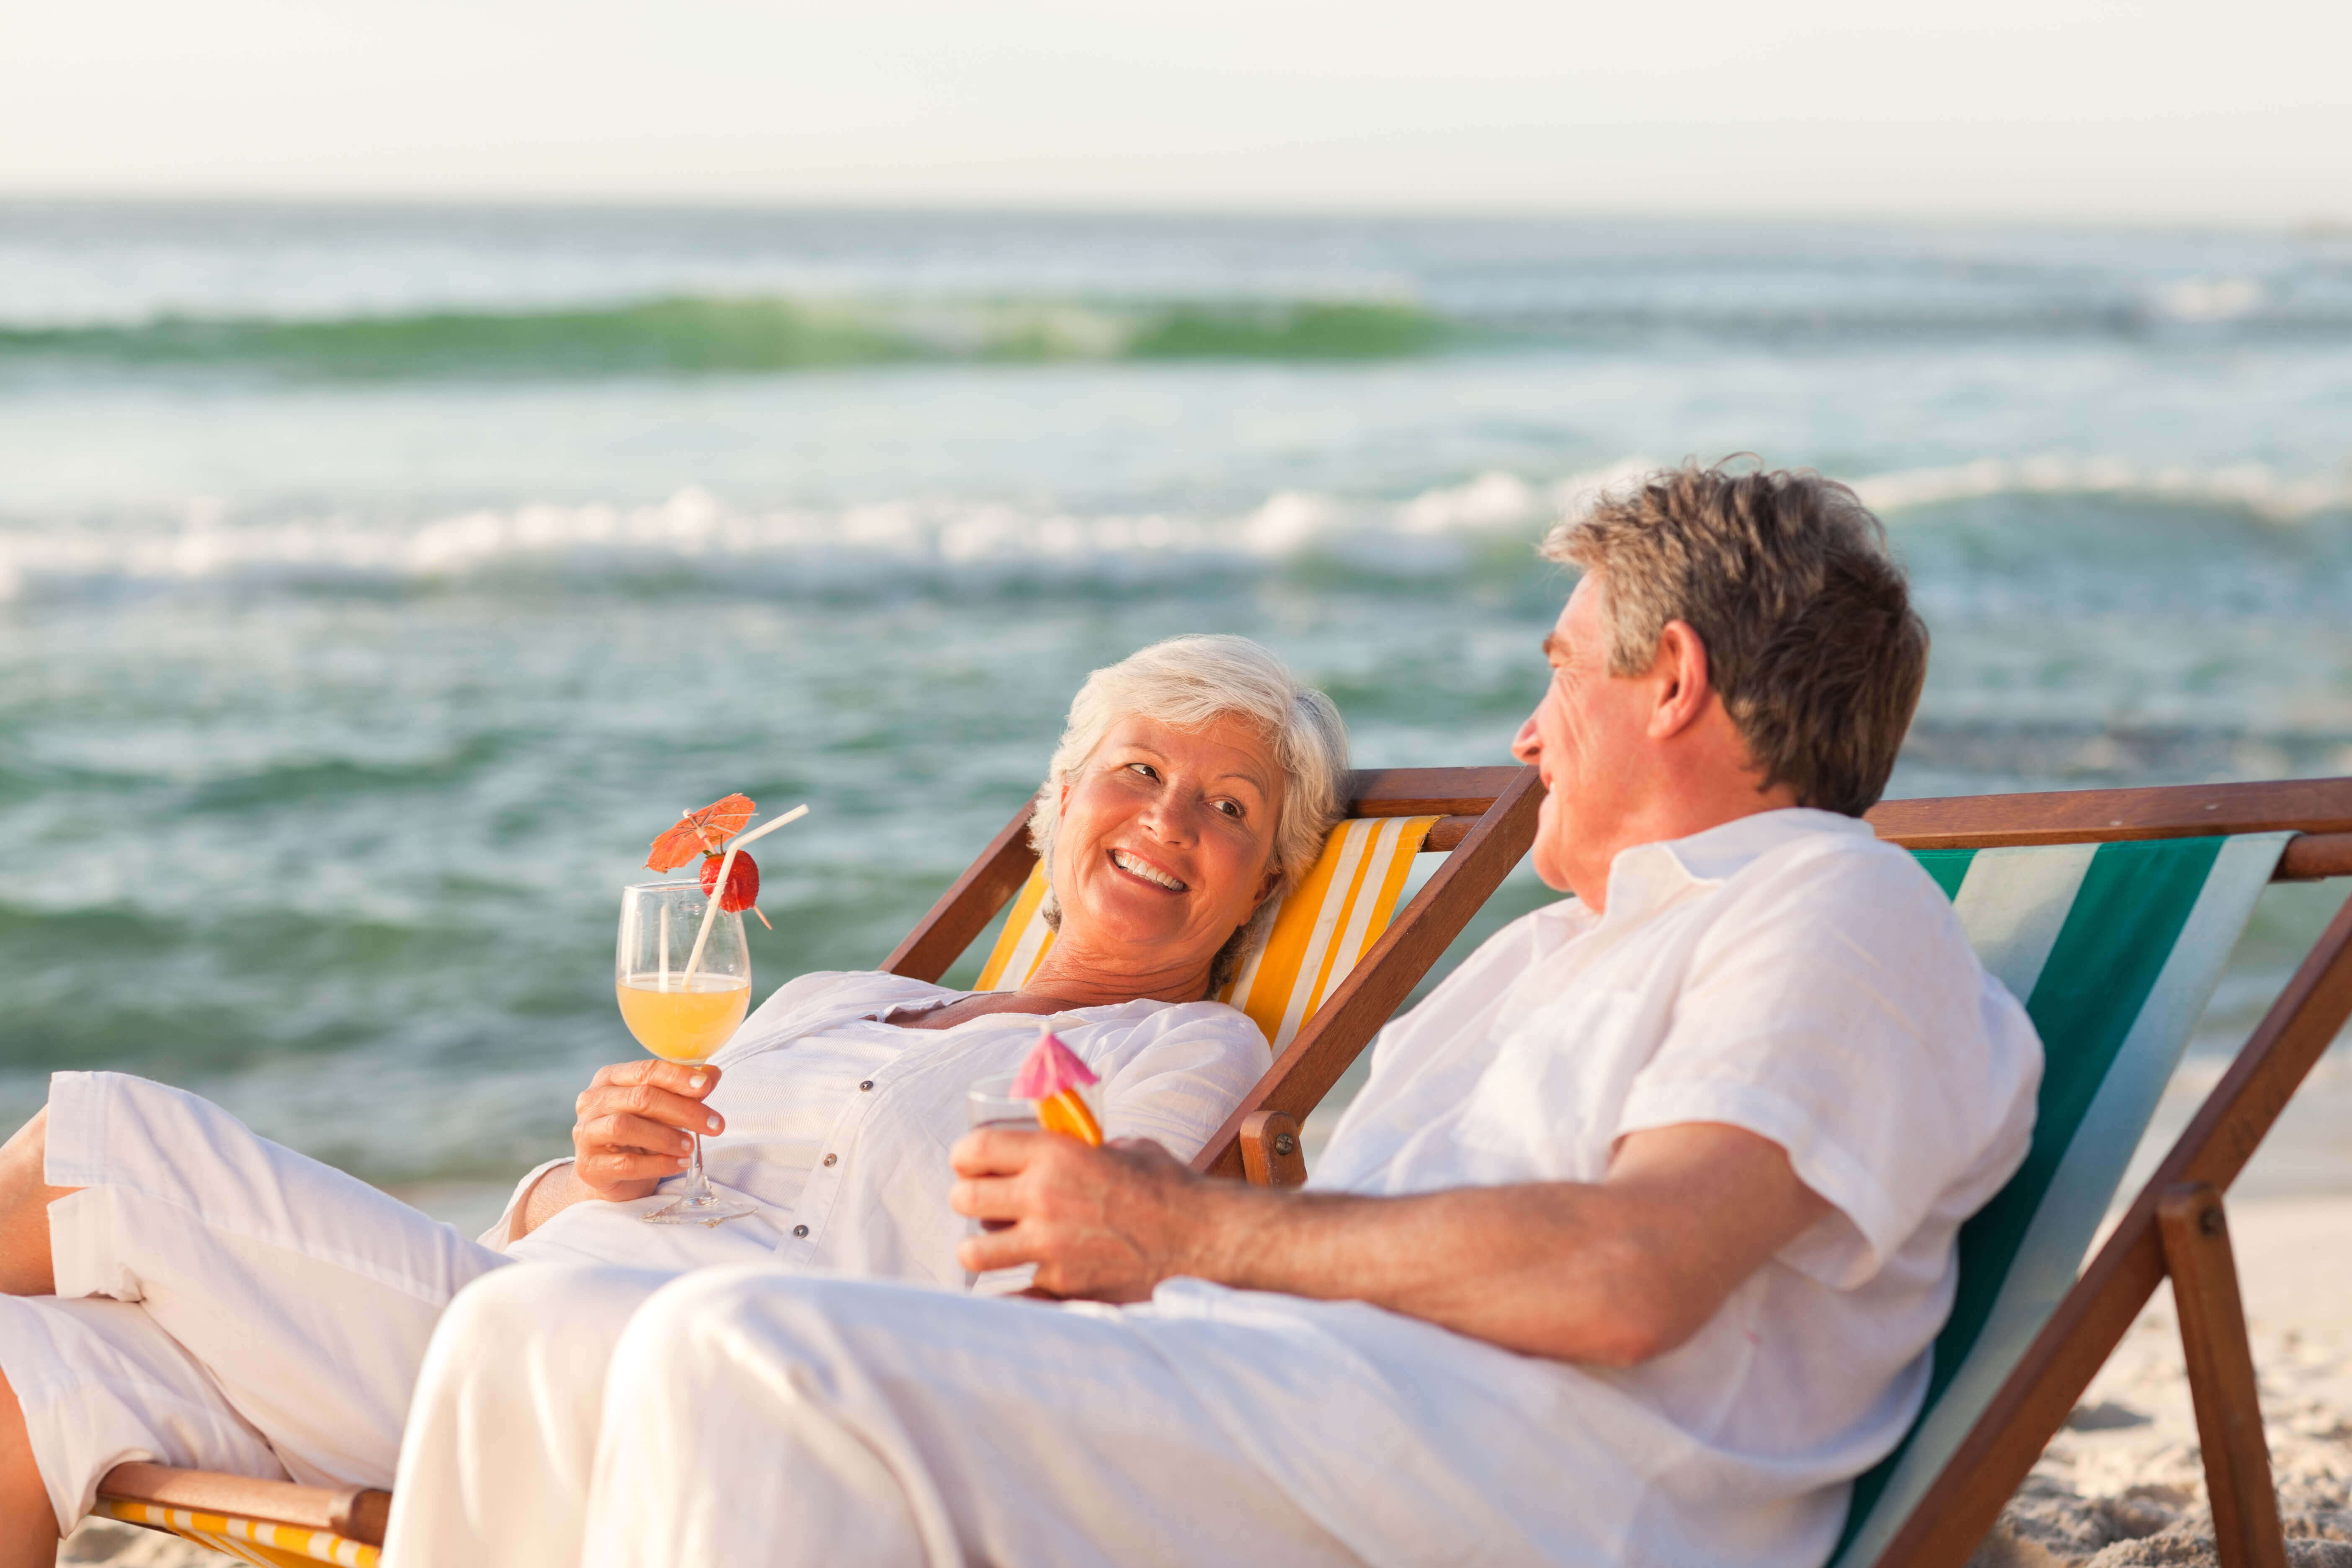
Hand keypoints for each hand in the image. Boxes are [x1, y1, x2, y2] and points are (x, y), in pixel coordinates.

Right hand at [571, 1059, 725, 1202]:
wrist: (613, 1175)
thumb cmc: (639, 1133)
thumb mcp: (662, 1108)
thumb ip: (684, 1090)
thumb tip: (713, 1072)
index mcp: (609, 1078)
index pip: (645, 1071)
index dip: (677, 1077)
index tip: (706, 1086)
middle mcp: (592, 1101)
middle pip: (640, 1098)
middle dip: (682, 1110)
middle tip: (714, 1124)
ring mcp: (586, 1133)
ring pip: (625, 1127)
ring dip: (666, 1137)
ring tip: (691, 1146)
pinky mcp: (589, 1165)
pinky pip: (625, 1163)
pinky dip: (657, 1164)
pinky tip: (679, 1164)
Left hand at [949, 1130, 1204, 1300]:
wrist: (1206, 1240)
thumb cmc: (1171, 1189)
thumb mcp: (1126, 1147)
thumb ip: (1086, 1147)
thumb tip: (1066, 1145)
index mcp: (1056, 1155)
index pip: (977, 1148)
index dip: (966, 1155)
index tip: (968, 1163)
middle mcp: (1044, 1199)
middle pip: (965, 1198)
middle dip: (969, 1199)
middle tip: (982, 1205)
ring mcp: (1050, 1248)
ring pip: (974, 1252)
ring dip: (980, 1249)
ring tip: (995, 1247)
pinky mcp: (1063, 1288)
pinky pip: (1011, 1299)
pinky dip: (1007, 1297)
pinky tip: (1012, 1290)